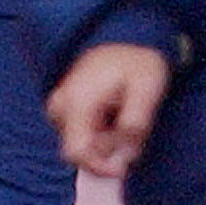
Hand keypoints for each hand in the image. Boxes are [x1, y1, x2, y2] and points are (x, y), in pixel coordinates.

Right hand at [47, 42, 170, 178]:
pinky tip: (113, 114)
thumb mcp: (147, 90)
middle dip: (106, 152)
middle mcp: (60, 105)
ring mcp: (58, 106)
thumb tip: (126, 157)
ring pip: (79, 144)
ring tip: (123, 116)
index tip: (124, 167)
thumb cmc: (137, 63)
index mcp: (78, 101)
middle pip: (78, 152)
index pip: (76, 153)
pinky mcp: (62, 109)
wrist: (123, 36)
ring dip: (104, 142)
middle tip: (130, 131)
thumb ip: (135, 125)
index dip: (100, 168)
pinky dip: (99, 134)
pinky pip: (79, 134)